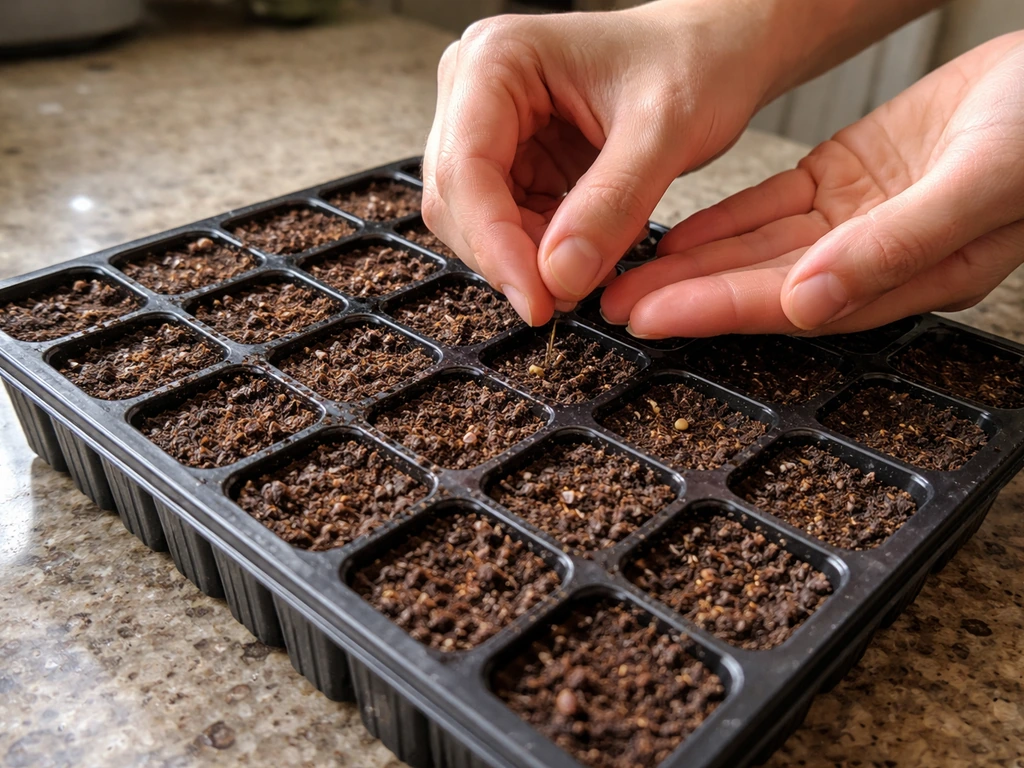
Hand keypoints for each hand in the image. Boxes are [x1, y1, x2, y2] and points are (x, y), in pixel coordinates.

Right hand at [420, 1, 785, 325]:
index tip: (536, 299)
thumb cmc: (692, 60)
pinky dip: (541, 250)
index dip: (493, 243)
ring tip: (589, 266)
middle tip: (563, 298)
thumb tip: (559, 277)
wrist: (713, 49)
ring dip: (525, 258)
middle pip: (458, 200)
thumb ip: (612, 204)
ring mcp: (491, 126)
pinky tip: (587, 248)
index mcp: (498, 59)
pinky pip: (507, 223)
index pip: (465, 168)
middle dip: (508, 256)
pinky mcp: (514, 158)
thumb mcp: (664, 129)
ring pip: (476, 220)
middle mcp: (477, 90)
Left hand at [602, 32, 1023, 337]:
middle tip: (614, 307)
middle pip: (761, 284)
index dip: (717, 310)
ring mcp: (858, 220)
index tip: (649, 316)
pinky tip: (676, 235)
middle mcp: (874, 259)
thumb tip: (809, 302)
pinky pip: (773, 206)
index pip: (793, 303)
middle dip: (685, 296)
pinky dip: (723, 220)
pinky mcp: (847, 178)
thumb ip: (896, 244)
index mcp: (914, 275)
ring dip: (692, 264)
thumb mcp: (981, 180)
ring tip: (627, 277)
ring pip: (758, 249)